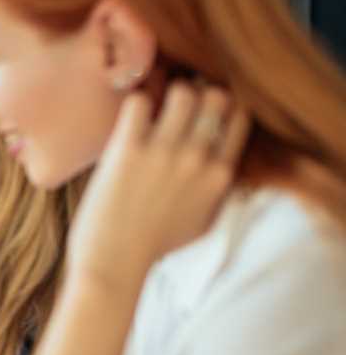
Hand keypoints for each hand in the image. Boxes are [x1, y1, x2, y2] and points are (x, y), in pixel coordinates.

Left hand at [67, 82, 250, 287]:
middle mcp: (198, 159)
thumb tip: (223, 167)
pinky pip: (138, 102)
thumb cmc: (154, 245)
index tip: (202, 113)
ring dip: (167, 94)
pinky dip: (134, 103)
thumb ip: (218, 191)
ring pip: (182, 92)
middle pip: (215, 96)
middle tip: (176, 106)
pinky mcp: (128, 150)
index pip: (240, 118)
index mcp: (220, 175)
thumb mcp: (203, 222)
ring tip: (152, 111)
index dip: (222, 108)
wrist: (114, 262)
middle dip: (198, 94)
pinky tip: (128, 121)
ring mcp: (164, 152)